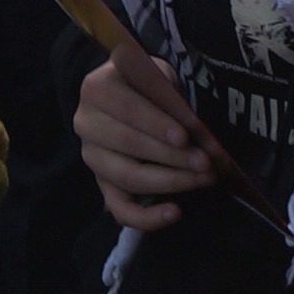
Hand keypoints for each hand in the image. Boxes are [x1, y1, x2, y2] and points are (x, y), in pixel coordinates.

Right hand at [76, 53, 223, 231]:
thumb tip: (199, 127)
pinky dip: (147, 217)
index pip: (127, 109)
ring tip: (204, 179)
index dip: (155, 124)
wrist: (134, 97)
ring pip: (129, 177)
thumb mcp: (160, 76)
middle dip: (172, 156)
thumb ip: (173, 96)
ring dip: (171, 181)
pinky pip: (121, 209)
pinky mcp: (103, 185)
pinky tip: (175, 213)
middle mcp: (87, 123)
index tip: (184, 137)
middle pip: (129, 145)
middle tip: (206, 162)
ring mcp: (93, 157)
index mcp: (97, 89)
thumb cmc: (150, 85)